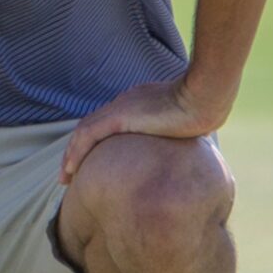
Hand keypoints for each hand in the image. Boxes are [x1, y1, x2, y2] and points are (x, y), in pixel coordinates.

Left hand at [60, 77, 226, 182]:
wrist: (207, 96)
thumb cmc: (208, 108)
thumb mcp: (189, 122)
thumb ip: (178, 132)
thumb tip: (185, 148)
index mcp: (140, 102)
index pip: (110, 123)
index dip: (95, 143)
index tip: (89, 162)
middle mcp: (126, 102)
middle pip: (91, 126)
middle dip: (77, 150)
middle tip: (68, 174)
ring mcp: (122, 107)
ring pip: (84, 131)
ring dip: (71, 154)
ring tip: (64, 177)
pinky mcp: (121, 116)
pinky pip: (89, 135)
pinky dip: (77, 151)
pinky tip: (70, 169)